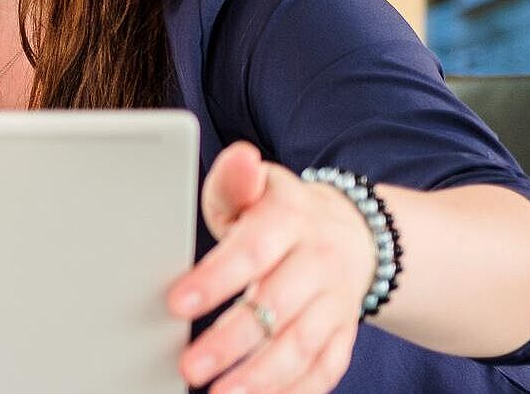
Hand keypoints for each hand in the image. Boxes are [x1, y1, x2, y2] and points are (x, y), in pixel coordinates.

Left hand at [168, 142, 378, 393]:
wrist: (353, 231)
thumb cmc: (276, 212)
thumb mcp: (256, 187)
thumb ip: (236, 180)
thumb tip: (239, 158)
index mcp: (291, 218)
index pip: (255, 250)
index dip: (218, 277)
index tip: (177, 303)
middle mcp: (320, 261)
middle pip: (278, 305)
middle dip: (233, 340)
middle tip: (189, 367)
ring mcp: (336, 300)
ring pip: (304, 344)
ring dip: (263, 376)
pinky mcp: (345, 332)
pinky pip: (328, 367)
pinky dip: (299, 390)